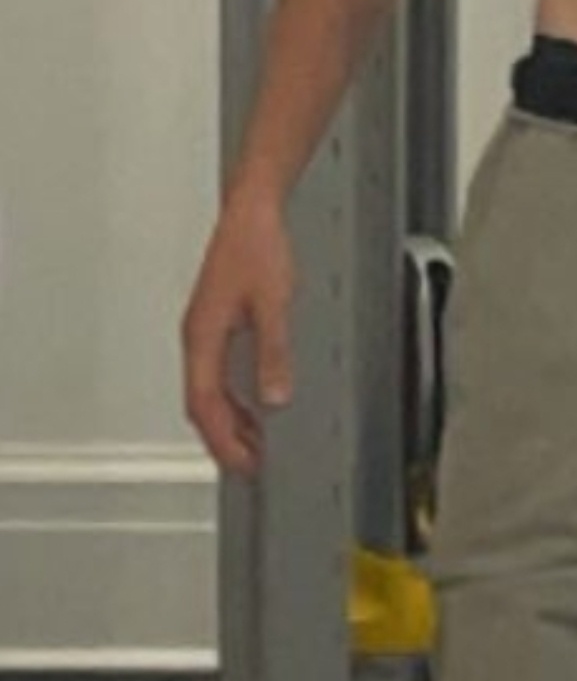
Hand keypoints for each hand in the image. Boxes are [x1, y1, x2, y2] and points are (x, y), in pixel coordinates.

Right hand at [182, 189, 295, 478]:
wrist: (251, 213)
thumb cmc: (257, 247)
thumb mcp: (273, 305)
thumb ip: (274, 354)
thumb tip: (274, 398)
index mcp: (203, 337)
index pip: (204, 405)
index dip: (223, 440)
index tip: (245, 465)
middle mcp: (197, 339)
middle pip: (201, 406)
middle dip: (225, 441)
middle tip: (253, 467)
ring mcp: (204, 334)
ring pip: (207, 394)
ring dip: (229, 423)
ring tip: (257, 446)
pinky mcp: (215, 326)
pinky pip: (217, 377)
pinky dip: (233, 401)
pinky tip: (255, 407)